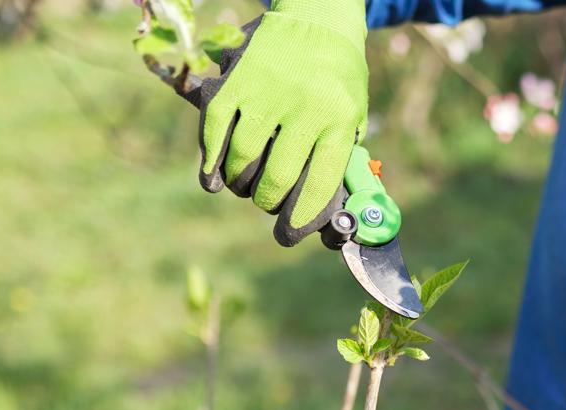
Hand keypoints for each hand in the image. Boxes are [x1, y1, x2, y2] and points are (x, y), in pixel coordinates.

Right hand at [196, 0, 367, 246]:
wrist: (316, 17)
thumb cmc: (338, 76)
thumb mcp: (355, 113)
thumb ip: (339, 155)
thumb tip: (322, 207)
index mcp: (338, 119)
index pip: (317, 183)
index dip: (302, 216)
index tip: (290, 232)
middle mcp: (303, 107)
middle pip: (277, 177)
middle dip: (268, 203)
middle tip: (267, 206)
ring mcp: (266, 93)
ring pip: (242, 159)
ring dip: (239, 183)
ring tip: (244, 186)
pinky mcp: (236, 80)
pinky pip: (215, 130)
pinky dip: (210, 160)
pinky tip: (212, 178)